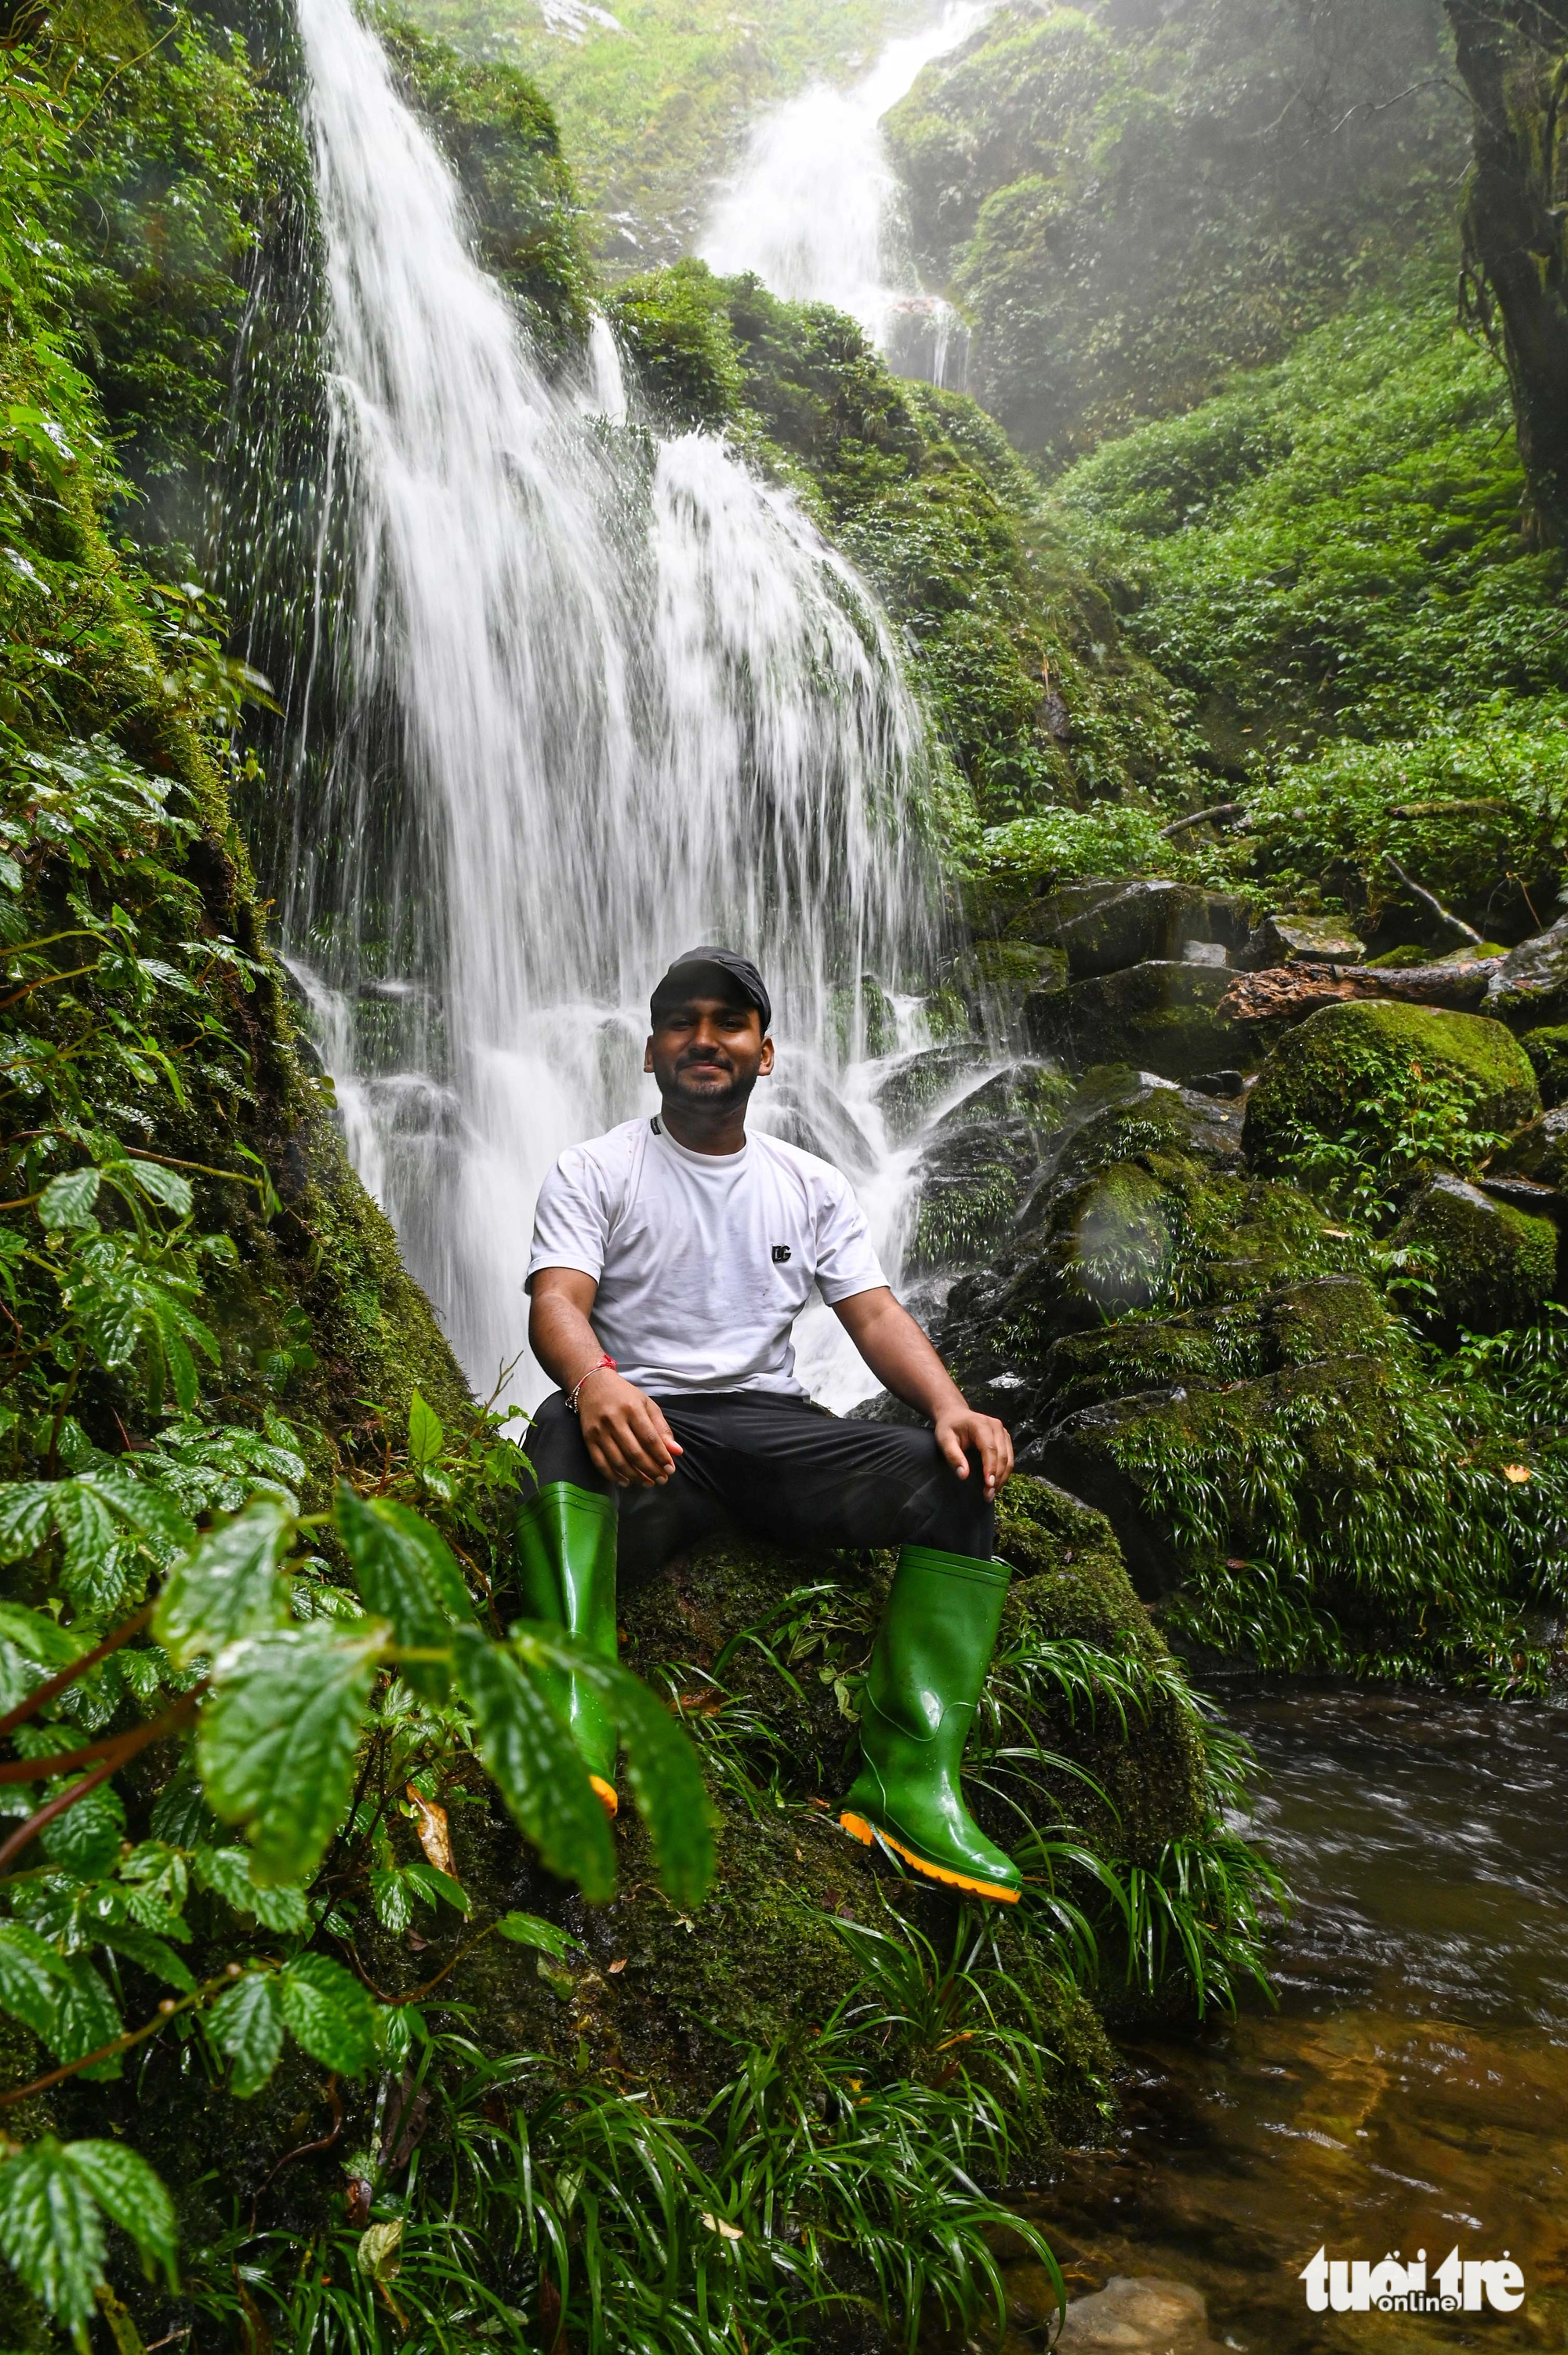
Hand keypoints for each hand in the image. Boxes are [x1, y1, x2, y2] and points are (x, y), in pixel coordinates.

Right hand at [577, 1370, 682, 1487]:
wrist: (592, 1385)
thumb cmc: (624, 1396)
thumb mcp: (647, 1405)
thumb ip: (662, 1428)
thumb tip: (676, 1452)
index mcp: (632, 1409)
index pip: (649, 1438)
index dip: (661, 1457)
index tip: (670, 1469)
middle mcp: (614, 1420)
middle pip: (634, 1452)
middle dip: (650, 1470)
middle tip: (661, 1480)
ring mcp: (599, 1431)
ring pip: (618, 1461)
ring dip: (635, 1476)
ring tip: (647, 1483)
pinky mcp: (588, 1439)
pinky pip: (600, 1463)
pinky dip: (613, 1476)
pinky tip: (626, 1481)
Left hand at [933, 1406, 1012, 1500]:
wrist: (955, 1415)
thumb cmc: (948, 1428)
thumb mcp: (944, 1440)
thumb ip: (953, 1456)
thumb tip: (964, 1475)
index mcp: (981, 1424)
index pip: (990, 1449)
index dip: (990, 1468)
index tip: (988, 1485)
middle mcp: (996, 1426)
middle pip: (1002, 1455)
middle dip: (997, 1477)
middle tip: (988, 1495)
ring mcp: (1003, 1432)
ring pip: (1009, 1458)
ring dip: (1002, 1478)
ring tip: (992, 1493)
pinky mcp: (1005, 1438)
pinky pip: (1009, 1458)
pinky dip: (1004, 1473)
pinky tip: (996, 1484)